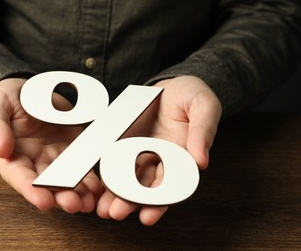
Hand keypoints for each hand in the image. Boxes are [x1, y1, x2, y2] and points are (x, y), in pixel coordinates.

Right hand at [0, 78, 102, 212]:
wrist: (30, 88)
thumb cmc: (6, 99)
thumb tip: (1, 149)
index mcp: (12, 156)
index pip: (20, 177)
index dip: (31, 190)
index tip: (44, 201)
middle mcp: (34, 163)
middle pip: (47, 186)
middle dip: (61, 197)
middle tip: (74, 205)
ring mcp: (55, 158)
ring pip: (67, 181)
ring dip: (79, 193)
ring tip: (90, 201)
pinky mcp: (73, 150)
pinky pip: (83, 167)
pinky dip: (91, 178)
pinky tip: (100, 187)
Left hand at [96, 75, 221, 224]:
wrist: (172, 85)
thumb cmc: (192, 95)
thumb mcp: (204, 106)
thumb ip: (203, 131)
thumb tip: (202, 161)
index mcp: (180, 155)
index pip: (170, 183)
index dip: (160, 201)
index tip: (148, 216)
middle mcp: (159, 158)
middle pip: (144, 185)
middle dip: (130, 201)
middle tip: (116, 213)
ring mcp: (140, 150)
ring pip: (127, 176)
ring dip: (115, 193)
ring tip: (103, 208)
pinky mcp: (124, 140)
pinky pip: (114, 157)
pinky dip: (106, 172)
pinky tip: (96, 185)